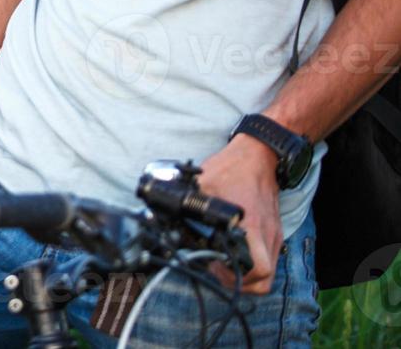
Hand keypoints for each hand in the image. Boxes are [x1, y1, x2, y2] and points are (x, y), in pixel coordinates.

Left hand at [197, 134, 282, 294]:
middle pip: (265, 279)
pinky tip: (233, 250)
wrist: (259, 154)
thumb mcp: (204, 183)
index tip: (214, 266)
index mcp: (252, 228)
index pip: (258, 270)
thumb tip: (162, 208)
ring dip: (247, 274)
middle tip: (218, 270)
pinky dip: (253, 262)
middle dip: (241, 282)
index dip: (236, 277)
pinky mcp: (273, 229)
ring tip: (223, 262)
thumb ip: (187, 200)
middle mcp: (267, 235)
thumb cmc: (233, 168)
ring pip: (268, 271)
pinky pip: (268, 257)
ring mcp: (273, 233)